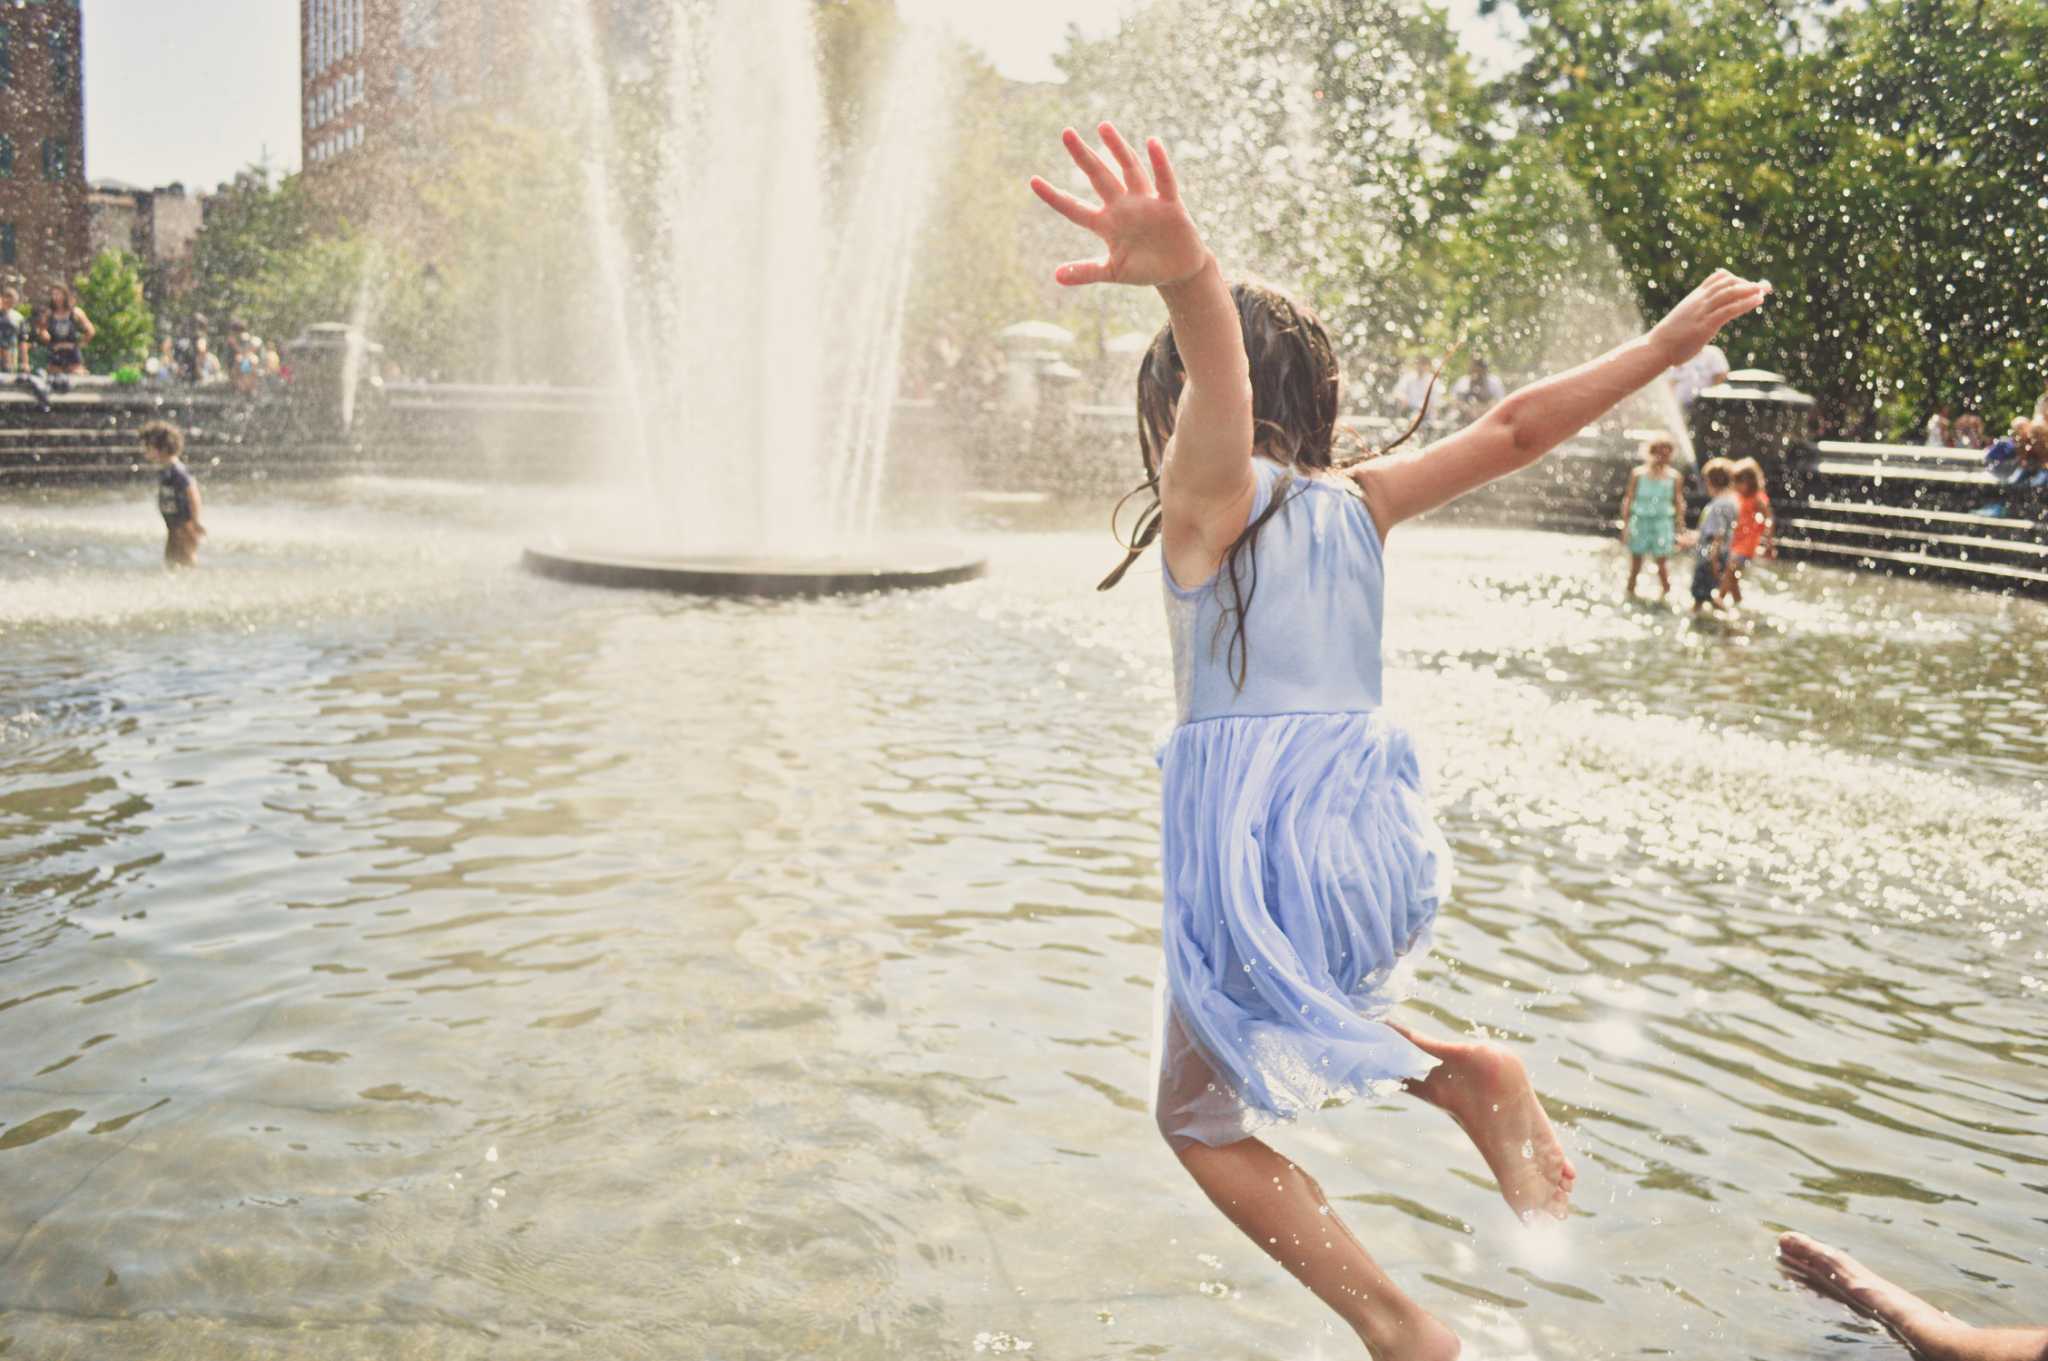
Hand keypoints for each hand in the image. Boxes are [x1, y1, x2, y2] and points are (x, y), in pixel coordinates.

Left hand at [1030, 124, 1208, 288]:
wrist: (1178, 271)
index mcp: (1106, 224)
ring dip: (1117, 148)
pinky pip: (1163, 181)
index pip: (1074, 208)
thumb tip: (1056, 276)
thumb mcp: (1113, 272)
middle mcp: (1123, 206)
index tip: (1033, 181)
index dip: (1055, 196)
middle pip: (1099, 176)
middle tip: (1065, 133)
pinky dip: (1159, 163)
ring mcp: (1146, 202)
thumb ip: (1086, 272)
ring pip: (1129, 169)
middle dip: (1083, 156)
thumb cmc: (1144, 269)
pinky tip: (1151, 143)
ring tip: (1102, 126)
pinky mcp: (1170, 205)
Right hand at [1650, 270, 1770, 364]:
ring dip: (1750, 289)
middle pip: (1728, 282)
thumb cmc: (1668, 339)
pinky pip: (1730, 309)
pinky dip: (1746, 303)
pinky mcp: (1706, 324)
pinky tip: (1758, 301)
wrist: (1656, 347)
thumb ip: (1696, 316)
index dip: (1736, 278)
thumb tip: (1702, 324)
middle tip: (1766, 287)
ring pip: (1730, 293)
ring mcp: (1702, 311)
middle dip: (1748, 283)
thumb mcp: (1683, 320)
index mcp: (1695, 298)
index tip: (1749, 285)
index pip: (1718, 277)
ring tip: (1765, 290)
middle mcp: (1699, 300)